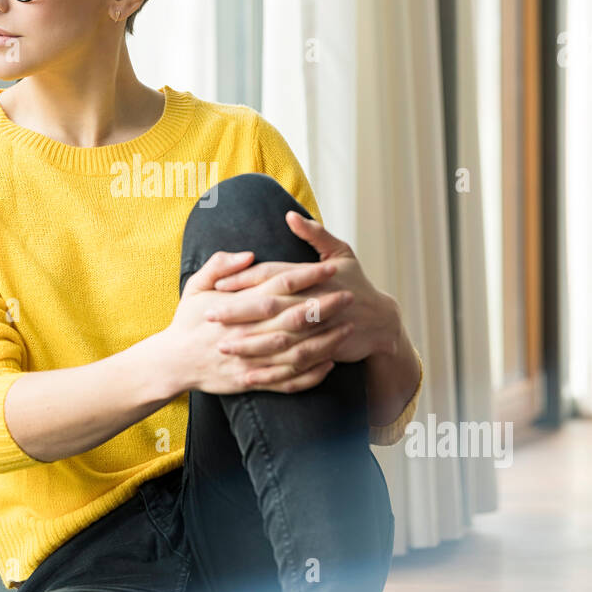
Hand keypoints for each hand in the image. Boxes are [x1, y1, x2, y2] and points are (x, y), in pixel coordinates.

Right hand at [161, 248, 340, 394]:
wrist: (172, 362)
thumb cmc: (186, 322)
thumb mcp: (195, 287)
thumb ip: (220, 266)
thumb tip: (249, 255)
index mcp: (237, 306)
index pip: (280, 285)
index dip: (308, 276)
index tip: (330, 268)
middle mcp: (247, 332)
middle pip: (294, 317)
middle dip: (325, 306)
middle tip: (350, 295)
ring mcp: (251, 359)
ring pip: (296, 351)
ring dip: (324, 340)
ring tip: (347, 328)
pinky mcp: (252, 381)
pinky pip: (287, 380)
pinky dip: (310, 374)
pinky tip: (329, 363)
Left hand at [203, 212, 401, 381]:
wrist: (382, 320)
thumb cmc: (354, 282)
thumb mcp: (341, 252)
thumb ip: (315, 233)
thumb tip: (290, 216)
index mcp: (313, 276)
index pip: (271, 275)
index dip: (243, 279)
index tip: (216, 286)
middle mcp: (314, 301)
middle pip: (270, 306)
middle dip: (238, 312)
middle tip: (209, 315)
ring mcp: (319, 330)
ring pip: (279, 338)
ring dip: (250, 343)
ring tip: (223, 346)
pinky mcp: (323, 352)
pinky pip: (293, 365)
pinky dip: (272, 371)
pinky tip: (249, 375)